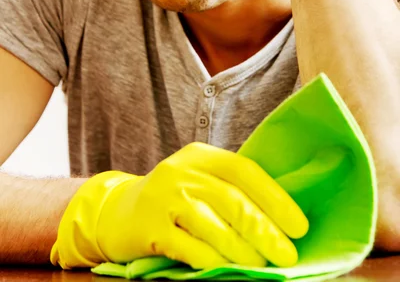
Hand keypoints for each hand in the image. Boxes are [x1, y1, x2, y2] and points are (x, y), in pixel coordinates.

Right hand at [51, 142, 307, 269]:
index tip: (299, 226)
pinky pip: (189, 248)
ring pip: (212, 224)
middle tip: (287, 254)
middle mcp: (181, 171)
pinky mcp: (150, 228)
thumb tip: (281, 218)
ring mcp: (163, 198)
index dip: (275, 198)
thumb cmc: (173, 197)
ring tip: (262, 265)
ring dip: (243, 249)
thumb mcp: (199, 179)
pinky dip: (213, 261)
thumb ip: (230, 189)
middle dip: (264, 230)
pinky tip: (229, 270)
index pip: (244, 170)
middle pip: (231, 200)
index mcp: (201, 156)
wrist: (117, 211)